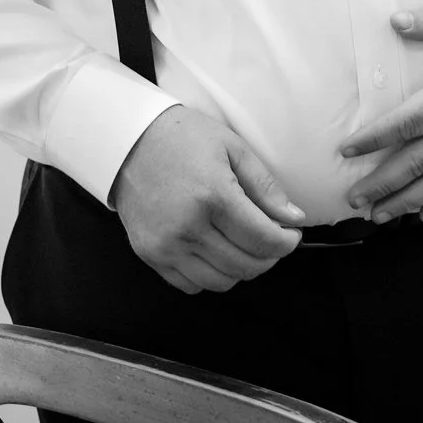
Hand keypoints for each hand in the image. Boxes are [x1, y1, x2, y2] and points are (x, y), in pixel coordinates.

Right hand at [111, 105, 305, 294]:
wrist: (128, 139)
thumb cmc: (182, 138)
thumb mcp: (232, 148)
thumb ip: (266, 187)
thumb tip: (294, 219)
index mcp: (212, 195)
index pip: (263, 240)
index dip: (286, 243)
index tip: (291, 234)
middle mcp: (187, 226)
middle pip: (246, 265)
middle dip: (269, 257)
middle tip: (272, 239)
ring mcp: (165, 244)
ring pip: (221, 282)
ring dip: (241, 269)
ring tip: (243, 244)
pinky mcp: (150, 254)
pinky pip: (191, 285)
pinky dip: (211, 275)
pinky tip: (215, 250)